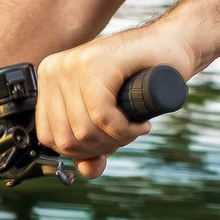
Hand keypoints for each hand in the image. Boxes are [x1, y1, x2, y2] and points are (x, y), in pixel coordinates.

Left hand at [34, 31, 193, 172]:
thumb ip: (92, 145)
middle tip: (127, 135)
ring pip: (84, 131)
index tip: (108, 145)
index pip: (49, 137)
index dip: (81, 152)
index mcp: (49, 81)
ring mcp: (72, 65)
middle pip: (66, 139)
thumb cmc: (139, 80)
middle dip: (101, 148)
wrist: (171, 48)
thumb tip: (87, 171)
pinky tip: (140, 124)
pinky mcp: (95, 64)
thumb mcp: (108, 118)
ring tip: (134, 128)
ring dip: (116, 140)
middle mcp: (54, 70)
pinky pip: (102, 117)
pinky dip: (125, 130)